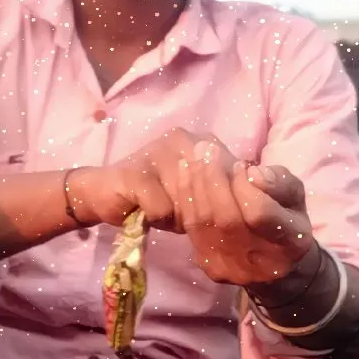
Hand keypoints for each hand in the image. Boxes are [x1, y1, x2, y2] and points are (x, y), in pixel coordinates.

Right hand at [77, 128, 233, 229]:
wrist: (105, 194)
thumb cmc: (156, 194)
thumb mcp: (195, 190)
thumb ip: (222, 189)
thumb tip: (253, 204)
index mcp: (202, 141)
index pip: (234, 175)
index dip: (228, 202)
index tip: (214, 214)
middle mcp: (182, 139)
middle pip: (212, 190)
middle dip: (203, 212)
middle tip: (185, 215)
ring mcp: (159, 152)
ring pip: (189, 202)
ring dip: (179, 218)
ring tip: (167, 213)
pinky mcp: (136, 174)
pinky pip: (163, 210)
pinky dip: (159, 220)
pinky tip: (148, 214)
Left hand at [176, 141, 312, 286]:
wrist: (276, 263)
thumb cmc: (286, 217)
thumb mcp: (295, 195)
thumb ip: (279, 183)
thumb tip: (253, 174)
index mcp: (291, 243)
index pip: (259, 214)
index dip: (244, 186)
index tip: (240, 164)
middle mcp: (261, 263)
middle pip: (227, 219)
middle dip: (214, 179)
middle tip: (207, 149)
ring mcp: (233, 269)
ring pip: (205, 223)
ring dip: (196, 184)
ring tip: (195, 156)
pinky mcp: (211, 267)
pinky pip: (192, 228)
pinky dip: (186, 196)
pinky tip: (185, 172)